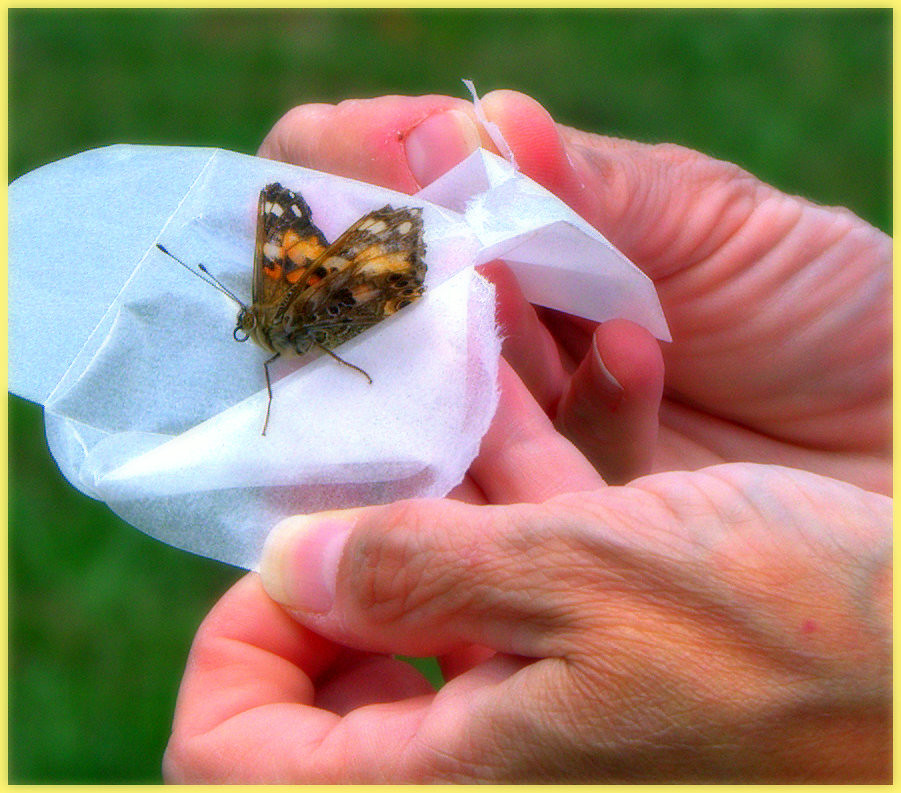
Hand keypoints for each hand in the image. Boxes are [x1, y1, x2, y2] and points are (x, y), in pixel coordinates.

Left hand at [164, 366, 890, 781]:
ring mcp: (545, 728)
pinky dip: (510, 509)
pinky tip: (541, 411)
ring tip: (466, 404)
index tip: (296, 547)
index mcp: (456, 787)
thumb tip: (289, 562)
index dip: (241, 637)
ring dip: (438, 510)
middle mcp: (488, 775)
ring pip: (425, 620)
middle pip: (324, 686)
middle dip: (341, 565)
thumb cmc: (797, 632)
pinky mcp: (600, 675)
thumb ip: (415, 572)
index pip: (234, 755)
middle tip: (384, 472)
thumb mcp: (587, 578)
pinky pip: (512, 596)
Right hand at [257, 91, 890, 491]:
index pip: (400, 201)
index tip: (329, 162)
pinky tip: (636, 355)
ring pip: (445, 397)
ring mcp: (531, 429)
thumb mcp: (714, 223)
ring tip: (501, 293)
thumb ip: (589, 191)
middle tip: (387, 252)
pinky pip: (531, 471)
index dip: (352, 178)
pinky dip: (578, 409)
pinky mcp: (566, 513)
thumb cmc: (826, 307)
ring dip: (468, 347)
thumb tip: (463, 124)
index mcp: (532, 243)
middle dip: (386, 279)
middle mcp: (514, 336)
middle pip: (396, 312)